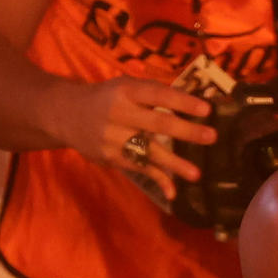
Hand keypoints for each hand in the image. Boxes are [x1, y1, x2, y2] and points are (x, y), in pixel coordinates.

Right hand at [60, 78, 218, 201]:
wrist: (67, 115)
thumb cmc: (107, 98)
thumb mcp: (125, 86)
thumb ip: (153, 93)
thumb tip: (192, 103)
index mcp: (126, 91)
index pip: (157, 94)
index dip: (181, 101)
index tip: (206, 109)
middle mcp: (119, 113)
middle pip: (156, 123)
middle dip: (185, 131)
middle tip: (211, 137)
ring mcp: (114, 138)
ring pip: (148, 151)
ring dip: (174, 163)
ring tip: (196, 174)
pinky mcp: (112, 157)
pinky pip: (139, 169)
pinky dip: (157, 179)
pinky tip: (172, 191)